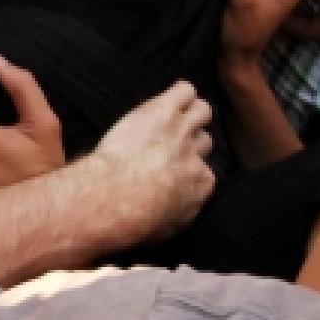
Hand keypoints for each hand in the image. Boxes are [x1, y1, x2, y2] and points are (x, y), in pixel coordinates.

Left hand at [87, 82, 215, 241]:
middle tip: (168, 144)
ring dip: (190, 112)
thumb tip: (173, 209)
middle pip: (204, 141)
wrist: (115, 196)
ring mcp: (182, 130)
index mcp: (201, 185)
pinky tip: (169, 97)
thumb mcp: (163, 229)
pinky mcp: (164, 109)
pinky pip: (184, 90)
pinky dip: (179, 91)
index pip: (204, 172)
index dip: (187, 170)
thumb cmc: (132, 220)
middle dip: (189, 142)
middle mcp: (196, 156)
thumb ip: (177, 213)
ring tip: (173, 116)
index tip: (171, 172)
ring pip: (202, 111)